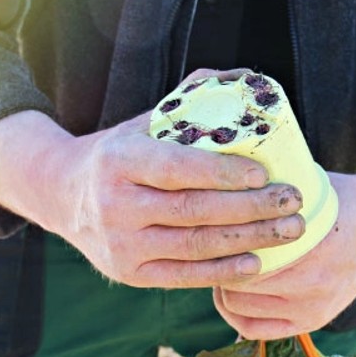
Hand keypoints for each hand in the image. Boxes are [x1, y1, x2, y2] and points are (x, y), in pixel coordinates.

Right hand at [0, 92, 305, 288]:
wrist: (62, 195)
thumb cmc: (123, 155)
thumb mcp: (144, 124)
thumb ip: (191, 104)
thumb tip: (246, 81)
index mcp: (118, 160)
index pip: (177, 168)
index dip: (223, 173)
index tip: (264, 173)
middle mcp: (115, 204)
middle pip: (195, 210)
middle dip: (253, 208)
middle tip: (293, 201)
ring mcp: (122, 244)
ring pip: (197, 245)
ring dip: (251, 239)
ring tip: (290, 229)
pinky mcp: (132, 274)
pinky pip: (186, 275)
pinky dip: (225, 270)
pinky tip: (258, 260)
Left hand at [212, 141, 355, 338]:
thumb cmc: (335, 198)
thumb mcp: (302, 187)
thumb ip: (263, 196)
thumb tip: (212, 185)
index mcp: (311, 249)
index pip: (238, 254)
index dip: (214, 239)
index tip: (207, 226)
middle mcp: (313, 286)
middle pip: (234, 282)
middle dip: (216, 263)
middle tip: (209, 246)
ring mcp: (314, 308)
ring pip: (238, 307)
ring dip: (225, 286)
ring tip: (224, 265)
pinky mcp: (313, 321)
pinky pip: (256, 330)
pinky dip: (237, 314)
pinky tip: (234, 293)